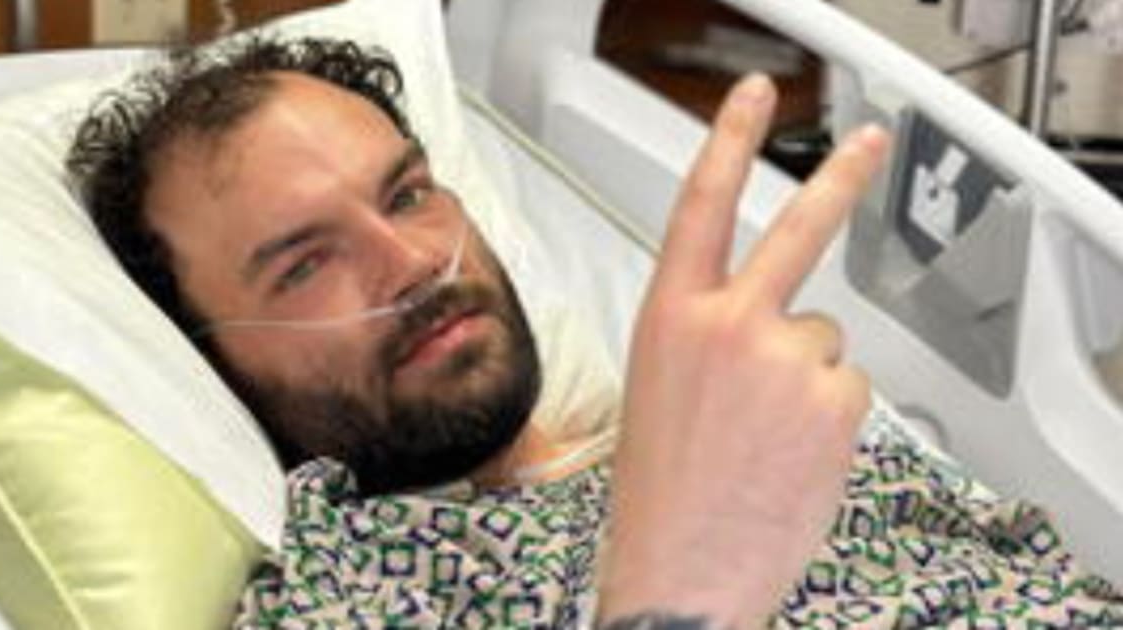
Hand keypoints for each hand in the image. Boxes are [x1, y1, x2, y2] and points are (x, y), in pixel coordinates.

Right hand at [598, 74, 889, 627]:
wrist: (681, 572)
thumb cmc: (662, 491)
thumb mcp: (660, 388)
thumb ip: (707, 335)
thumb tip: (769, 322)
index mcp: (670, 317)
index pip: (701, 206)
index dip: (728, 141)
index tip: (754, 102)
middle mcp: (729, 325)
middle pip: (798, 228)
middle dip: (840, 180)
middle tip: (871, 144)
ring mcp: (786, 360)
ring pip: (823, 341)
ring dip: (806, 378)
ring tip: (766, 435)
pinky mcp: (835, 401)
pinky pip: (846, 386)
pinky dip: (828, 418)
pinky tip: (791, 453)